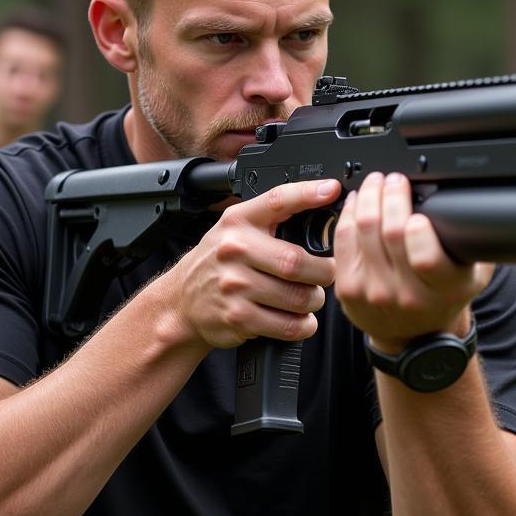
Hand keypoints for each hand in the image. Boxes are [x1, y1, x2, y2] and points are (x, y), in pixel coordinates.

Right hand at [168, 179, 340, 348]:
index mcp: (239, 221)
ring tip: (309, 297)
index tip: (332, 190)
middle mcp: (235, 250)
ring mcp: (235, 286)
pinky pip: (289, 325)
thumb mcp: (237, 229)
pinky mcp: (239, 317)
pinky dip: (304, 324)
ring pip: (299, 297)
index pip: (277, 200)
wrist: (183, 301)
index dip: (307, 193)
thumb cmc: (219, 262)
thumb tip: (323, 205)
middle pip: (297, 262)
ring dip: (315, 300)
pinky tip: (299, 318)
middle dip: (323, 272)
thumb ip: (273, 219)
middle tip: (325, 274)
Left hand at [333, 172, 493, 350]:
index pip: (426, 257)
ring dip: (368, 197)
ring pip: (363, 231)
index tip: (417, 208)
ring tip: (376, 183)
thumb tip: (472, 202)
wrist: (413, 337)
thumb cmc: (443, 298)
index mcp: (445, 290)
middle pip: (389, 233)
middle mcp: (407, 295)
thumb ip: (473, 243)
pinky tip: (357, 202)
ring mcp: (374, 292)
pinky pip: (343, 240)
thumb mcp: (473, 275)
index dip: (417, 228)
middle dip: (391, 196)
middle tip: (395, 180)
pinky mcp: (349, 289)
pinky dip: (349, 214)